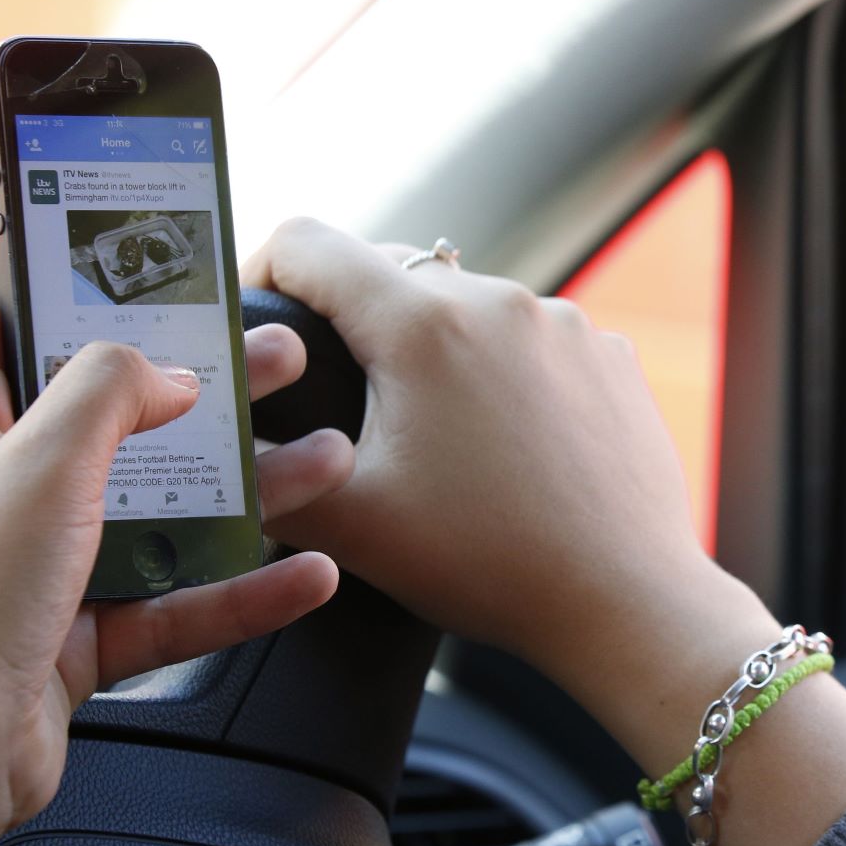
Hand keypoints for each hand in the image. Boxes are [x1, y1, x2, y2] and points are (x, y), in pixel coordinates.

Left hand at [0, 265, 354, 836]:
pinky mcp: (84, 629)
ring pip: (166, 506)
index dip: (62, 269)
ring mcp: (48, 559)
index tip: (134, 240)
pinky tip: (310, 575)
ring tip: (329, 457)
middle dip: (205, 380)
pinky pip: (180, 596)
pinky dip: (245, 588)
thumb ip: (107, 390)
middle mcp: (4, 482)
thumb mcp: (38, 461)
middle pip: (116, 411)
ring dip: (250, 487)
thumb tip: (168, 369)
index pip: (4, 314)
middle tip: (278, 353)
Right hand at [243, 219, 763, 698]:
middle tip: (338, 403)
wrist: (626, 602)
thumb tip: (220, 447)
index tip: (258, 318)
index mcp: (424, 323)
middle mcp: (500, 299)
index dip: (262, 270)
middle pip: (392, 273)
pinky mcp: (611, 357)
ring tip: (432, 438)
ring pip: (468, 307)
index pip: (309, 243)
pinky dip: (502, 375)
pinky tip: (504, 446)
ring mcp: (565, 324)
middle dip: (352, 324)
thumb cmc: (492, 563)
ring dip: (435, 352)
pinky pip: (532, 340)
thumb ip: (265, 472)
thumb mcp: (351, 524)